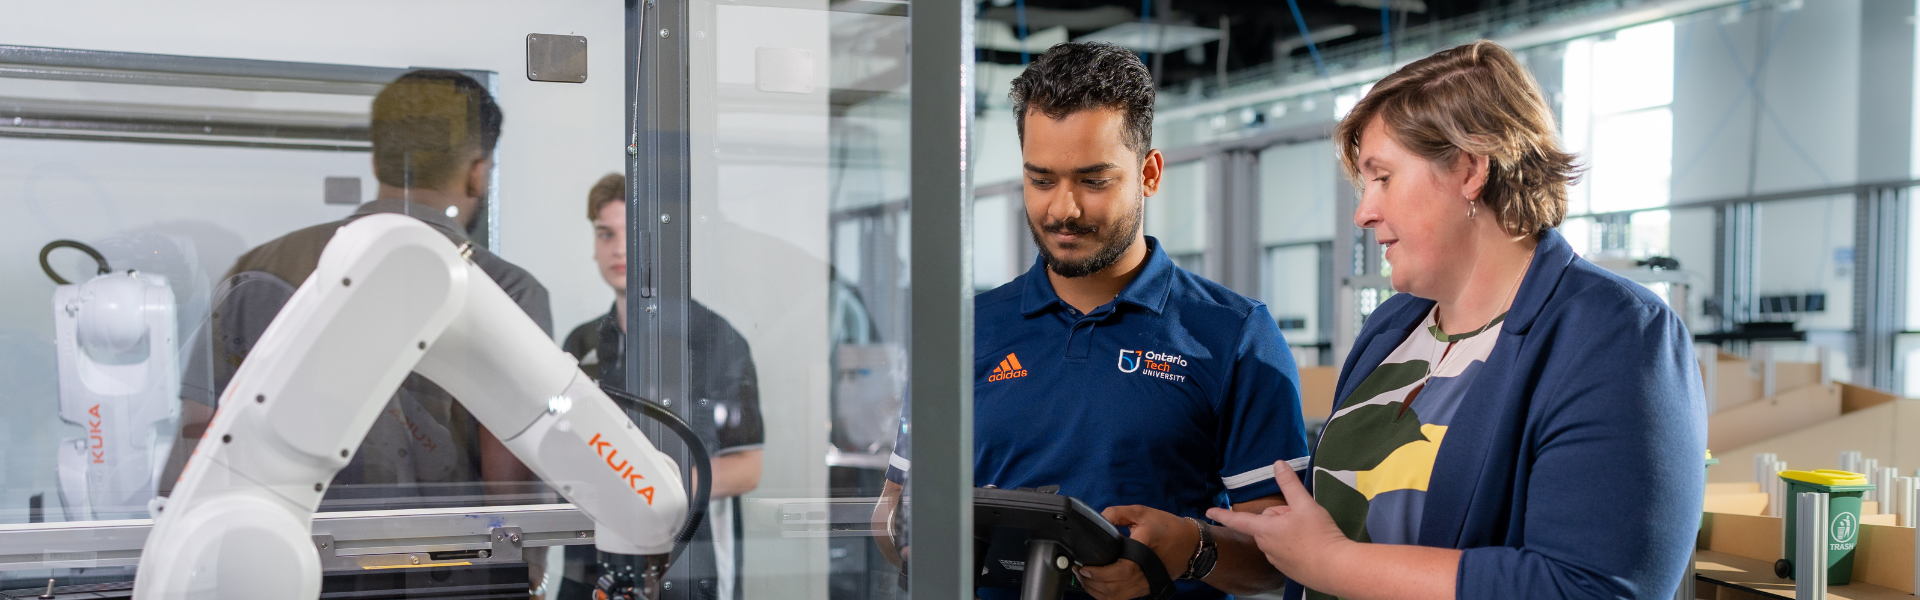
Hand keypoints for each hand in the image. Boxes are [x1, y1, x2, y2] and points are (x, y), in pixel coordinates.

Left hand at [1075, 505, 1196, 599]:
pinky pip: (1122, 599)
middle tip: (1078, 570)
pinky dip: (1107, 596)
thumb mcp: (1141, 513)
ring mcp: (1144, 585)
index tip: (1082, 565)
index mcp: (1143, 552)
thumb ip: (1117, 514)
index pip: (1119, 570)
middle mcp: (1144, 573)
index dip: (1098, 573)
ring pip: (1116, 597)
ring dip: (1096, 591)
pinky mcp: (1145, 589)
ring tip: (1084, 578)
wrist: (1191, 545)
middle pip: (1113, 588)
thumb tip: (1099, 520)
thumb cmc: (1168, 528)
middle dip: (1091, 582)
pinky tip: (1097, 586)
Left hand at [1205, 461, 1351, 590]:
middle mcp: (1266, 547)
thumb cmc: (1319, 536)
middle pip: (1266, 523)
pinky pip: (1285, 550)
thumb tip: (1278, 464)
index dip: (1222, 514)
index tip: (1208, 511)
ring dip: (1288, 530)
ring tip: (1309, 532)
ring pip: (1276, 536)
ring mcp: (1277, 560)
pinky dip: (1295, 545)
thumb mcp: (1305, 504)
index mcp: (1265, 530)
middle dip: (1281, 516)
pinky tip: (1310, 545)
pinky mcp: (1289, 569)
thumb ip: (1289, 484)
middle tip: (1302, 517)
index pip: (1238, 520)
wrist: (1337, 568)